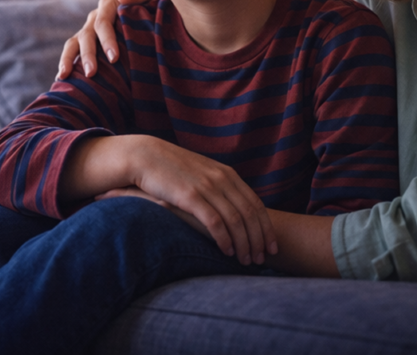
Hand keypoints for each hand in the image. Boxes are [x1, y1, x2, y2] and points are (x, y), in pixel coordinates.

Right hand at [57, 0, 164, 77]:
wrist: (154, 9)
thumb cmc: (157, 4)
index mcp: (111, 4)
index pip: (104, 23)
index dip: (107, 40)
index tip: (113, 58)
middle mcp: (96, 15)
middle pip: (87, 34)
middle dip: (88, 54)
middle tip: (91, 73)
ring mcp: (90, 28)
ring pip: (74, 42)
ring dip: (69, 59)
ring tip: (65, 77)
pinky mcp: (88, 41)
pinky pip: (72, 51)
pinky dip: (67, 62)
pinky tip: (62, 79)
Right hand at [68, 134, 276, 264]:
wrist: (145, 155)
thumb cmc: (172, 168)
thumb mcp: (201, 172)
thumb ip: (218, 186)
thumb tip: (232, 207)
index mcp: (226, 173)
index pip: (255, 204)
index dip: (266, 227)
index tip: (270, 245)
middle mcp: (221, 179)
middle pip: (249, 214)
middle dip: (259, 239)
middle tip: (261, 258)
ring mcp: (207, 187)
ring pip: (235, 221)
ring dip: (244, 243)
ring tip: (246, 260)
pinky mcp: (191, 196)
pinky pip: (215, 222)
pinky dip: (224, 239)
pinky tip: (226, 251)